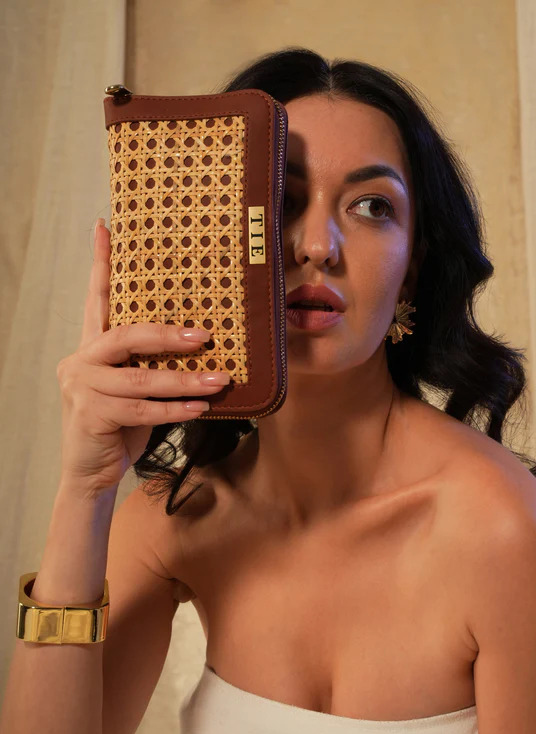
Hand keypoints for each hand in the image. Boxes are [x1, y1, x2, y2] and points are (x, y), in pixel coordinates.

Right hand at [56, 219, 229, 496]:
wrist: (90, 473)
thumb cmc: (119, 426)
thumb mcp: (135, 389)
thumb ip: (151, 366)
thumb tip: (203, 347)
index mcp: (92, 347)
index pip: (96, 299)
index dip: (101, 262)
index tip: (105, 226)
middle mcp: (82, 360)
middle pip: (125, 334)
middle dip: (168, 334)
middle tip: (204, 335)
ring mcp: (82, 387)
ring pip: (140, 378)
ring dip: (185, 380)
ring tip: (220, 379)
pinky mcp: (90, 415)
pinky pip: (142, 409)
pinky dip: (175, 409)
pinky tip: (200, 407)